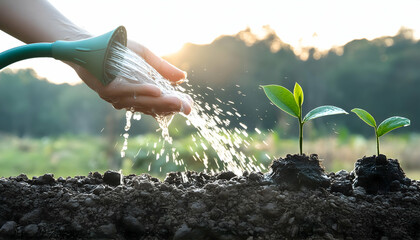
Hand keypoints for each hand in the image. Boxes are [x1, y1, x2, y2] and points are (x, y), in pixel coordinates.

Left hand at [73, 40, 191, 115]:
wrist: (91, 44)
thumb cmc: (118, 51)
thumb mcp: (145, 57)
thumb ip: (163, 68)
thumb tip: (183, 77)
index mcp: (141, 93)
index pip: (161, 104)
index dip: (175, 106)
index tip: (189, 107)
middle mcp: (131, 99)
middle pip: (153, 107)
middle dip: (171, 107)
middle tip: (186, 107)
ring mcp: (118, 97)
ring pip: (142, 102)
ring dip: (160, 102)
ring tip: (176, 101)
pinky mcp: (107, 90)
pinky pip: (127, 92)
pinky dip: (142, 91)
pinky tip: (156, 90)